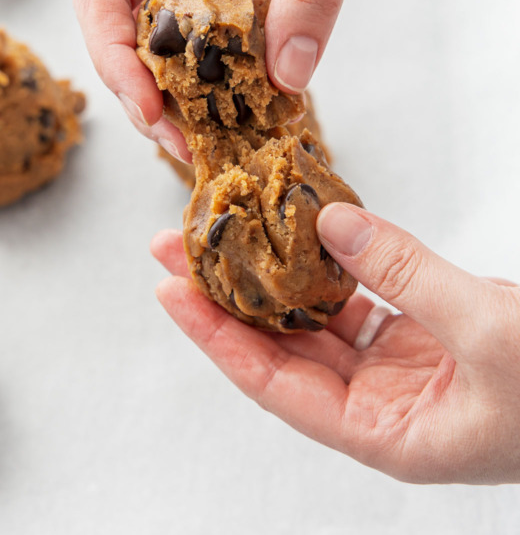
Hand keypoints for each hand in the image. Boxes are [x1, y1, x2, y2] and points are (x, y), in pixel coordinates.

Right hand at [74, 0, 519, 159]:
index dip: (112, 54)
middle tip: (188, 143)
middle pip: (142, 29)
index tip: (148, 106)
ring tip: (227, 139)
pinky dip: (256, 77)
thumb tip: (289, 76)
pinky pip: (250, 40)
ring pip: (196, 43)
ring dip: (205, 92)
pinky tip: (275, 106)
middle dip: (156, 90)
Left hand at [151, 204, 519, 483]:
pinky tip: (302, 230)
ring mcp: (402, 368)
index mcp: (387, 434)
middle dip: (229, 296)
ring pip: (318, 319)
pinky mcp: (425, 333)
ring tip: (227, 230)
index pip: (276, 384)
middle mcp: (382, 405)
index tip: (171, 293)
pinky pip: (361, 295)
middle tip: (178, 247)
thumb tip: (329, 222)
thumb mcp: (486, 328)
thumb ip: (405, 273)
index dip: (217, 338)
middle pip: (284, 348)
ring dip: (273, 276)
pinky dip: (332, 263)